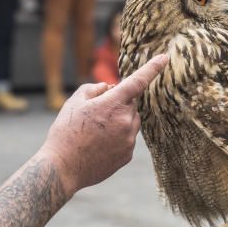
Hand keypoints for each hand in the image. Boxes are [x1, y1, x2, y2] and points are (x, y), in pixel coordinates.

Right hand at [41, 54, 168, 194]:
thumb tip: (108, 88)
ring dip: (118, 121)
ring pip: (130, 121)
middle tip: (94, 114)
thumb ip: (94, 88)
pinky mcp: (128, 155)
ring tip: (94, 132)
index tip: (165, 58)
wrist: (62, 168)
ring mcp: (129, 140)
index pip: (138, 81)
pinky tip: (98, 145)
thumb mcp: (74, 102)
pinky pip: (127, 138)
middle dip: (116, 104)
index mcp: (114, 104)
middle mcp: (126, 121)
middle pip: (130, 104)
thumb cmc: (66, 132)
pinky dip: (117, 137)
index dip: (153, 68)